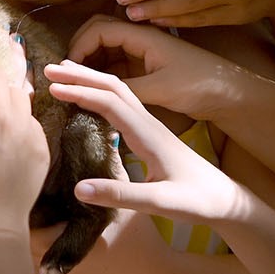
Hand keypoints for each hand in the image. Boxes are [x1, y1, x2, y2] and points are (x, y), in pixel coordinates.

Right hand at [45, 60, 258, 229]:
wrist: (226, 200)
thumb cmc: (197, 200)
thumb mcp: (160, 202)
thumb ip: (120, 195)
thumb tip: (78, 188)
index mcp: (149, 133)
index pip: (110, 102)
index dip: (80, 92)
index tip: (52, 88)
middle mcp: (149, 123)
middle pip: (112, 87)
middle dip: (81, 75)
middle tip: (48, 71)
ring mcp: (151, 126)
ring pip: (118, 92)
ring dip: (91, 80)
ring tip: (64, 76)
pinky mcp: (152, 133)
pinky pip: (123, 104)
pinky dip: (101, 94)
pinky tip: (91, 101)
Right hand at [66, 15, 244, 122]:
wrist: (230, 94)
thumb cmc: (200, 87)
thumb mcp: (160, 89)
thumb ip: (124, 88)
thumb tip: (90, 88)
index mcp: (145, 36)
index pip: (100, 28)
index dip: (79, 45)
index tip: (70, 69)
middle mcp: (141, 39)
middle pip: (99, 32)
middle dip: (79, 48)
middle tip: (67, 74)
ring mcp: (144, 52)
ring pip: (106, 49)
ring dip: (89, 60)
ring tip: (76, 82)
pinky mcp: (147, 67)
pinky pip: (116, 63)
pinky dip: (101, 72)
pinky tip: (94, 88)